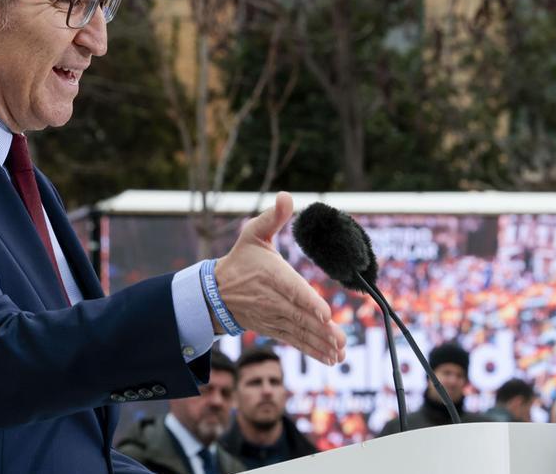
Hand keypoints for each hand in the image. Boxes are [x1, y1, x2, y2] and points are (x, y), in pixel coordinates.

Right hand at [214, 192, 346, 364]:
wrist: (214, 292)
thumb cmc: (241, 260)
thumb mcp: (253, 234)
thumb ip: (273, 217)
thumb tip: (286, 196)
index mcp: (271, 275)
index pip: (292, 290)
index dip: (308, 302)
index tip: (326, 314)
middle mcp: (272, 300)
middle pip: (299, 317)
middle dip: (321, 330)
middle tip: (341, 340)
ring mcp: (273, 317)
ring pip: (298, 332)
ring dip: (320, 344)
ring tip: (339, 353)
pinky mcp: (273, 329)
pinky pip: (294, 341)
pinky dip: (311, 351)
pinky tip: (330, 358)